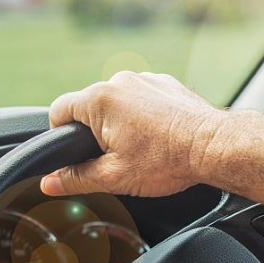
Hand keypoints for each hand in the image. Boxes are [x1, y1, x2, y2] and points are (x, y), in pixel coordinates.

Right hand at [43, 71, 230, 196]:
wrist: (214, 146)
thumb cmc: (167, 161)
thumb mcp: (114, 177)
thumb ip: (76, 179)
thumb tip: (49, 183)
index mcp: (99, 100)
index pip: (58, 111)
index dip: (58, 135)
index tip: (72, 154)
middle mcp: (119, 81)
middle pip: (89, 107)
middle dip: (94, 133)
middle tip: (113, 158)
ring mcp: (144, 79)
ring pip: (117, 103)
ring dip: (120, 123)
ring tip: (141, 149)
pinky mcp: (164, 83)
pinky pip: (141, 98)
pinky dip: (143, 115)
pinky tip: (157, 137)